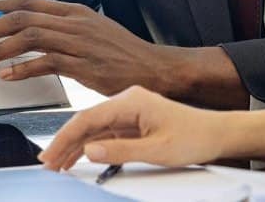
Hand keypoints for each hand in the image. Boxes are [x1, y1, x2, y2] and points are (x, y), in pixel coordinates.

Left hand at [0, 0, 186, 96]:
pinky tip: (5, 76)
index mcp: (73, 11)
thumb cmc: (121, 54)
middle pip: (21, 16)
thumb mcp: (91, 32)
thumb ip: (62, 30)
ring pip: (28, 37)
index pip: (27, 0)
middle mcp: (74, 21)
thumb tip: (30, 32)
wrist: (153, 68)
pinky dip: (22, 68)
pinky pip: (46, 62)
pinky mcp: (84, 65)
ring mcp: (79, 42)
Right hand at [38, 86, 229, 169]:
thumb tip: (90, 151)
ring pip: (94, 128)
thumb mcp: (157, 150)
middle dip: (65, 143)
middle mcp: (128, 101)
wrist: (217, 133)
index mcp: (132, 100)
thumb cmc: (195, 136)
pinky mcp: (134, 122)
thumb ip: (121, 150)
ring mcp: (130, 111)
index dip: (64, 137)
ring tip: (57, 164)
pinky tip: (79, 157)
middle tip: (47, 163)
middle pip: (87, 122)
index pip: (87, 118)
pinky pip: (105, 134)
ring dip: (75, 146)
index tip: (50, 154)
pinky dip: (90, 146)